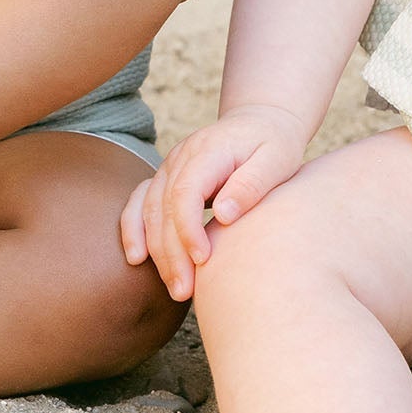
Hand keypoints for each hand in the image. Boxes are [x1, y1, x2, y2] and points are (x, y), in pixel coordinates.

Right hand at [119, 104, 308, 301]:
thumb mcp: (278, 158)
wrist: (261, 121)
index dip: (188, 228)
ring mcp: (169, 166)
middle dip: (171, 252)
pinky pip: (139, 202)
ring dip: (156, 250)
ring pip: (148, 209)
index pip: (186, 190)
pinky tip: (136, 258)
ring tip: (174, 287)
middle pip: (163, 207)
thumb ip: (252, 184)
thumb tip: (223, 214)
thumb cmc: (274, 143)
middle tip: (185, 291)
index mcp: (209, 149)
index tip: (203, 259)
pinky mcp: (166, 178)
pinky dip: (133, 229)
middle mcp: (182, 156)